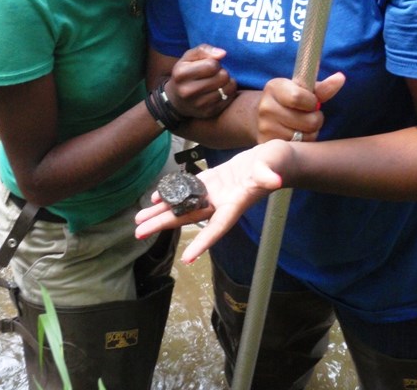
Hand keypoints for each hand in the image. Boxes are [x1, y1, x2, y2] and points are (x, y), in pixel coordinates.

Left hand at [135, 141, 287, 262]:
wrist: (275, 158)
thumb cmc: (278, 164)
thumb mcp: (274, 166)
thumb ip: (269, 175)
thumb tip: (274, 180)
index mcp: (236, 204)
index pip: (218, 227)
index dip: (204, 242)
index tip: (187, 259)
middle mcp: (221, 203)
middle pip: (189, 218)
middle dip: (164, 224)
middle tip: (138, 233)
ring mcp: (215, 193)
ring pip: (184, 205)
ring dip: (162, 212)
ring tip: (138, 221)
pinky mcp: (211, 181)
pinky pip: (188, 190)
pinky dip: (172, 194)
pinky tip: (155, 198)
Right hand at [163, 43, 236, 118]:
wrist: (175, 100)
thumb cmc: (185, 74)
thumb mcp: (188, 58)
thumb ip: (204, 50)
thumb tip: (223, 54)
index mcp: (181, 74)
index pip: (212, 65)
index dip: (215, 63)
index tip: (210, 66)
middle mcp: (188, 91)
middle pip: (222, 77)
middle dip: (222, 72)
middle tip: (215, 75)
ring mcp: (198, 104)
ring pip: (228, 88)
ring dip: (227, 82)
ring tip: (218, 82)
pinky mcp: (208, 113)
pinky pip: (230, 99)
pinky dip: (228, 93)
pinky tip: (220, 91)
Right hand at [257, 72, 344, 142]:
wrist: (261, 117)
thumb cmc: (288, 101)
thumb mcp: (302, 90)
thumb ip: (322, 87)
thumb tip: (341, 78)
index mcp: (274, 87)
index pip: (299, 97)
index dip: (312, 102)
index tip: (310, 102)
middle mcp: (266, 107)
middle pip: (309, 121)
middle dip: (316, 119)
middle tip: (308, 116)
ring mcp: (265, 128)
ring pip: (306, 137)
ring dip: (310, 133)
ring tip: (301, 126)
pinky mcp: (268, 144)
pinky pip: (298, 147)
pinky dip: (302, 143)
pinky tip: (294, 136)